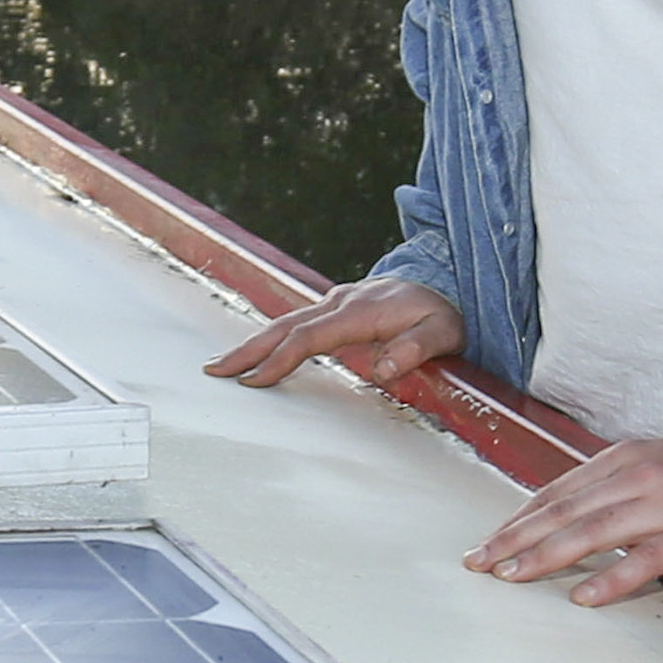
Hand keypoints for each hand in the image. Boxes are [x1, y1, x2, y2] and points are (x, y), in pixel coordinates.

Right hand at [207, 277, 462, 390]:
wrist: (448, 281)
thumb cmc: (445, 313)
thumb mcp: (443, 333)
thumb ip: (415, 349)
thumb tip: (383, 369)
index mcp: (360, 311)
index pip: (309, 337)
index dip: (280, 359)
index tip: (255, 380)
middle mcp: (341, 303)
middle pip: (285, 326)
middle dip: (248, 349)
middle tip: (215, 369)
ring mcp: (336, 303)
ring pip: (286, 323)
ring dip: (254, 343)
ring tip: (224, 365)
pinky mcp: (337, 308)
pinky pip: (298, 324)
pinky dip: (272, 338)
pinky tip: (257, 352)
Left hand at [466, 438, 662, 607]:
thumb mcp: (649, 465)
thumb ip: (605, 486)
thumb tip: (555, 515)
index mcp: (621, 458)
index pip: (557, 492)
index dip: (518, 519)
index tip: (486, 542)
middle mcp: (638, 476)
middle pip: (565, 511)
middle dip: (517, 538)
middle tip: (481, 562)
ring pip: (595, 532)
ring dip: (548, 555)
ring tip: (513, 576)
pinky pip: (646, 559)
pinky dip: (611, 578)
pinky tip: (582, 596)